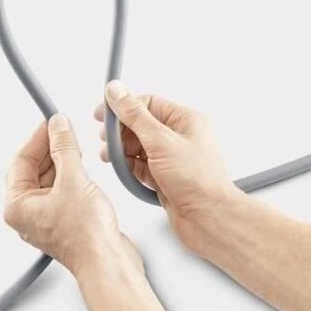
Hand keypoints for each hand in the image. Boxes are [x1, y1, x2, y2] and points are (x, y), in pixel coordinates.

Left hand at [4, 113, 131, 275]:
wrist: (108, 262)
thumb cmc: (86, 236)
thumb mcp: (73, 179)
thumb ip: (64, 148)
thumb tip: (58, 126)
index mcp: (17, 207)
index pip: (21, 161)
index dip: (37, 138)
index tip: (51, 121)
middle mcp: (28, 215)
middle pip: (33, 170)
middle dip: (49, 149)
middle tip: (63, 130)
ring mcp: (46, 220)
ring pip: (48, 180)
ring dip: (61, 162)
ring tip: (75, 147)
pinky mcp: (64, 222)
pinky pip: (61, 191)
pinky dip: (70, 177)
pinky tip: (81, 168)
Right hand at [93, 82, 240, 250]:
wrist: (208, 219)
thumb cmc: (198, 180)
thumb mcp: (161, 141)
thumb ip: (135, 116)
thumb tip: (117, 92)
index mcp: (185, 121)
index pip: (148, 104)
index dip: (123, 107)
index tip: (102, 113)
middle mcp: (180, 138)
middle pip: (141, 125)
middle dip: (120, 131)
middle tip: (105, 138)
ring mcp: (172, 159)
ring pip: (139, 147)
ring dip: (122, 151)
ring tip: (109, 156)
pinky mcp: (165, 178)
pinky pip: (141, 167)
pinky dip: (129, 167)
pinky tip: (121, 169)